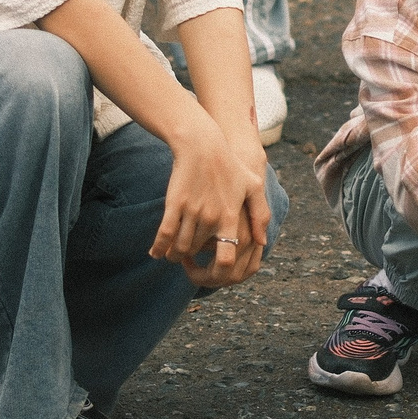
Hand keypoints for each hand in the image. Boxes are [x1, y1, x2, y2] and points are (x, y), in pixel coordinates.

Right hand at [153, 122, 269, 290]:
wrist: (202, 144)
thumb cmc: (230, 165)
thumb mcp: (253, 187)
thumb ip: (260, 215)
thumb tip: (262, 242)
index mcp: (231, 217)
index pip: (226, 259)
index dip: (218, 274)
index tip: (212, 271)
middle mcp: (211, 218)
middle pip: (197, 254)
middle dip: (192, 264)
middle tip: (189, 264)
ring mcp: (192, 211)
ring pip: (179, 247)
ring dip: (174, 256)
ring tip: (173, 255)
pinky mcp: (174, 203)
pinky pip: (164, 234)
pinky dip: (158, 247)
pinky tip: (155, 253)